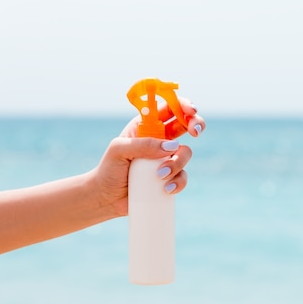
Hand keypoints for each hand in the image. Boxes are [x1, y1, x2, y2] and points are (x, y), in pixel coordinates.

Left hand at [92, 97, 205, 217]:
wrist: (107, 198)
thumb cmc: (109, 169)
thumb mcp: (119, 150)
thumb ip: (143, 144)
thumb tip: (171, 146)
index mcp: (147, 126)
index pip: (168, 109)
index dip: (182, 105)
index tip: (191, 111)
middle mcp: (160, 139)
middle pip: (186, 124)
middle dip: (195, 124)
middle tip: (195, 132)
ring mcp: (166, 158)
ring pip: (186, 152)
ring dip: (178, 163)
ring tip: (160, 175)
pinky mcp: (170, 177)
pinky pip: (183, 176)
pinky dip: (178, 182)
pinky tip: (166, 189)